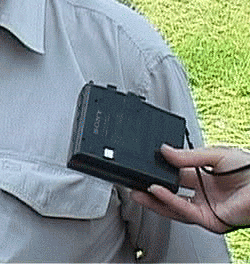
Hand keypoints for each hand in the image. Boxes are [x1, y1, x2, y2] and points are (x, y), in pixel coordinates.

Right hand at [131, 144, 249, 232]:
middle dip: (150, 187)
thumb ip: (188, 156)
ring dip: (154, 199)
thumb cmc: (249, 169)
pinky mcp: (210, 220)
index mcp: (204, 178)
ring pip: (173, 206)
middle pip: (170, 193)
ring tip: (137, 188)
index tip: (145, 162)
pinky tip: (157, 191)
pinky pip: (185, 211)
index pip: (175, 175)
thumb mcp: (214, 155)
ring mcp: (206, 209)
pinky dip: (169, 202)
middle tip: (133, 180)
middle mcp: (203, 195)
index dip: (159, 170)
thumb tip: (164, 150)